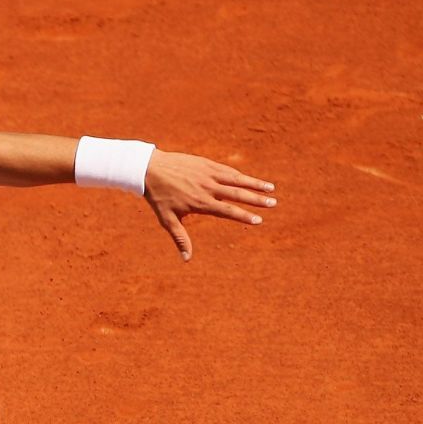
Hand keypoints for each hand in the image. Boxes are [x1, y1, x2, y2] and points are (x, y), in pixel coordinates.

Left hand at [143, 151, 275, 259]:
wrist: (150, 169)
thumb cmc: (158, 197)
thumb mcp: (167, 219)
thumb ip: (180, 238)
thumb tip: (186, 259)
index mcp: (201, 203)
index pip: (228, 211)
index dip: (244, 216)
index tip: (258, 220)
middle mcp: (208, 188)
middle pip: (238, 194)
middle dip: (257, 199)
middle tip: (273, 203)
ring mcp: (209, 174)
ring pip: (237, 179)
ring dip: (255, 184)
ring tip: (271, 188)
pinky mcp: (207, 164)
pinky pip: (227, 170)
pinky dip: (240, 175)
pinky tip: (250, 179)